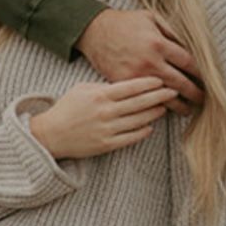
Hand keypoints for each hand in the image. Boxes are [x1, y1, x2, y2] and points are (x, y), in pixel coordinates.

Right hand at [29, 77, 177, 159]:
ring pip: (139, 120)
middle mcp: (106, 112)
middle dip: (159, 96)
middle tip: (174, 91)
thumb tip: (127, 85)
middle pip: (140, 103)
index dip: (149, 83)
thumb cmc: (67, 109)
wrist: (51, 134)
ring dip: (154, 113)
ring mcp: (107, 129)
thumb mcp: (82, 89)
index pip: (131, 87)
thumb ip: (104, 86)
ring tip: (164, 107)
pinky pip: (131, 138)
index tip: (161, 80)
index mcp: (100, 95)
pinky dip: (143, 131)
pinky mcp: (107, 145)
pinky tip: (151, 126)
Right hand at [78, 9, 204, 109]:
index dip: (201, 74)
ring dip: (179, 106)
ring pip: (164, 97)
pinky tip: (166, 109)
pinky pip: (145, 100)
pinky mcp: (124, 85)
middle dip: (195, 94)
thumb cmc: (125, 23)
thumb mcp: (151, 17)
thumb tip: (191, 44)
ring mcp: (136, 76)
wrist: (94, 31)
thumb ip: (172, 30)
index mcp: (158, 44)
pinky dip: (157, 106)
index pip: (188, 63)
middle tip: (204, 101)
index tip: (209, 81)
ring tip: (189, 110)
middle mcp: (150, 62)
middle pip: (181, 84)